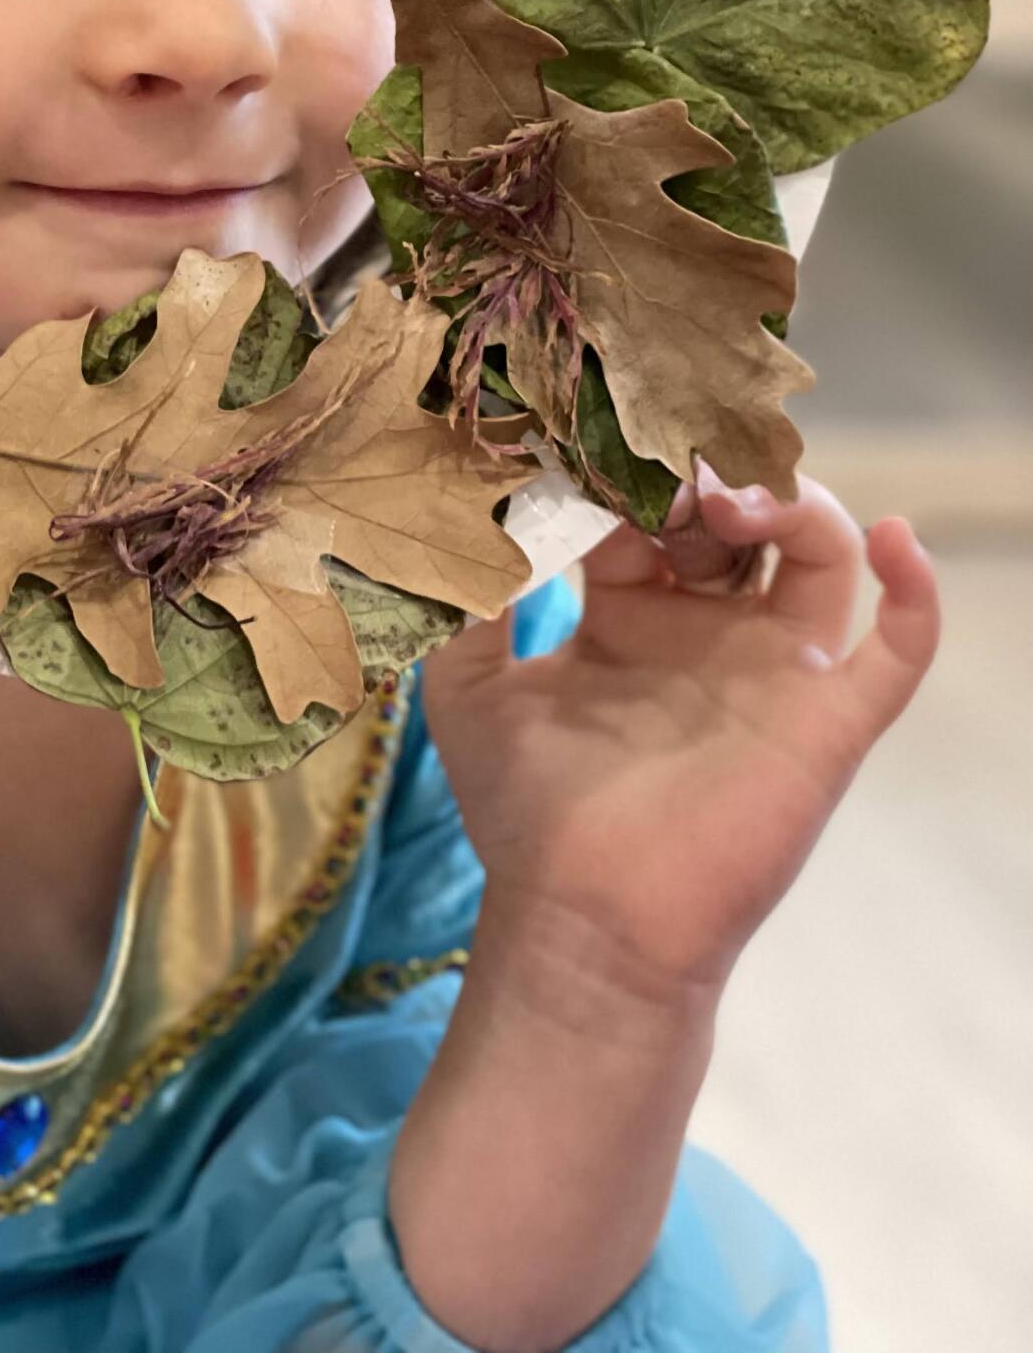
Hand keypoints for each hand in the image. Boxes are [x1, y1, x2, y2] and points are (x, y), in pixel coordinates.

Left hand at [418, 466, 940, 1001]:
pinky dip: (914, 589)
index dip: (620, 474)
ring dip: (791, 502)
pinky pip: (899, 648)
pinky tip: (893, 536)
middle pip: (736, 512)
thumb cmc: (526, 814)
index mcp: (628, 612)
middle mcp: (707, 628)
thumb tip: (458, 513)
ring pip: (820, 550)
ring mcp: (772, 670)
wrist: (584, 924)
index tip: (586, 450)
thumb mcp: (469, 687)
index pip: (643, 507)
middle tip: (661, 469)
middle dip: (703, 474)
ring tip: (732, 501)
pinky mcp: (828, 722)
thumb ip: (466, 599)